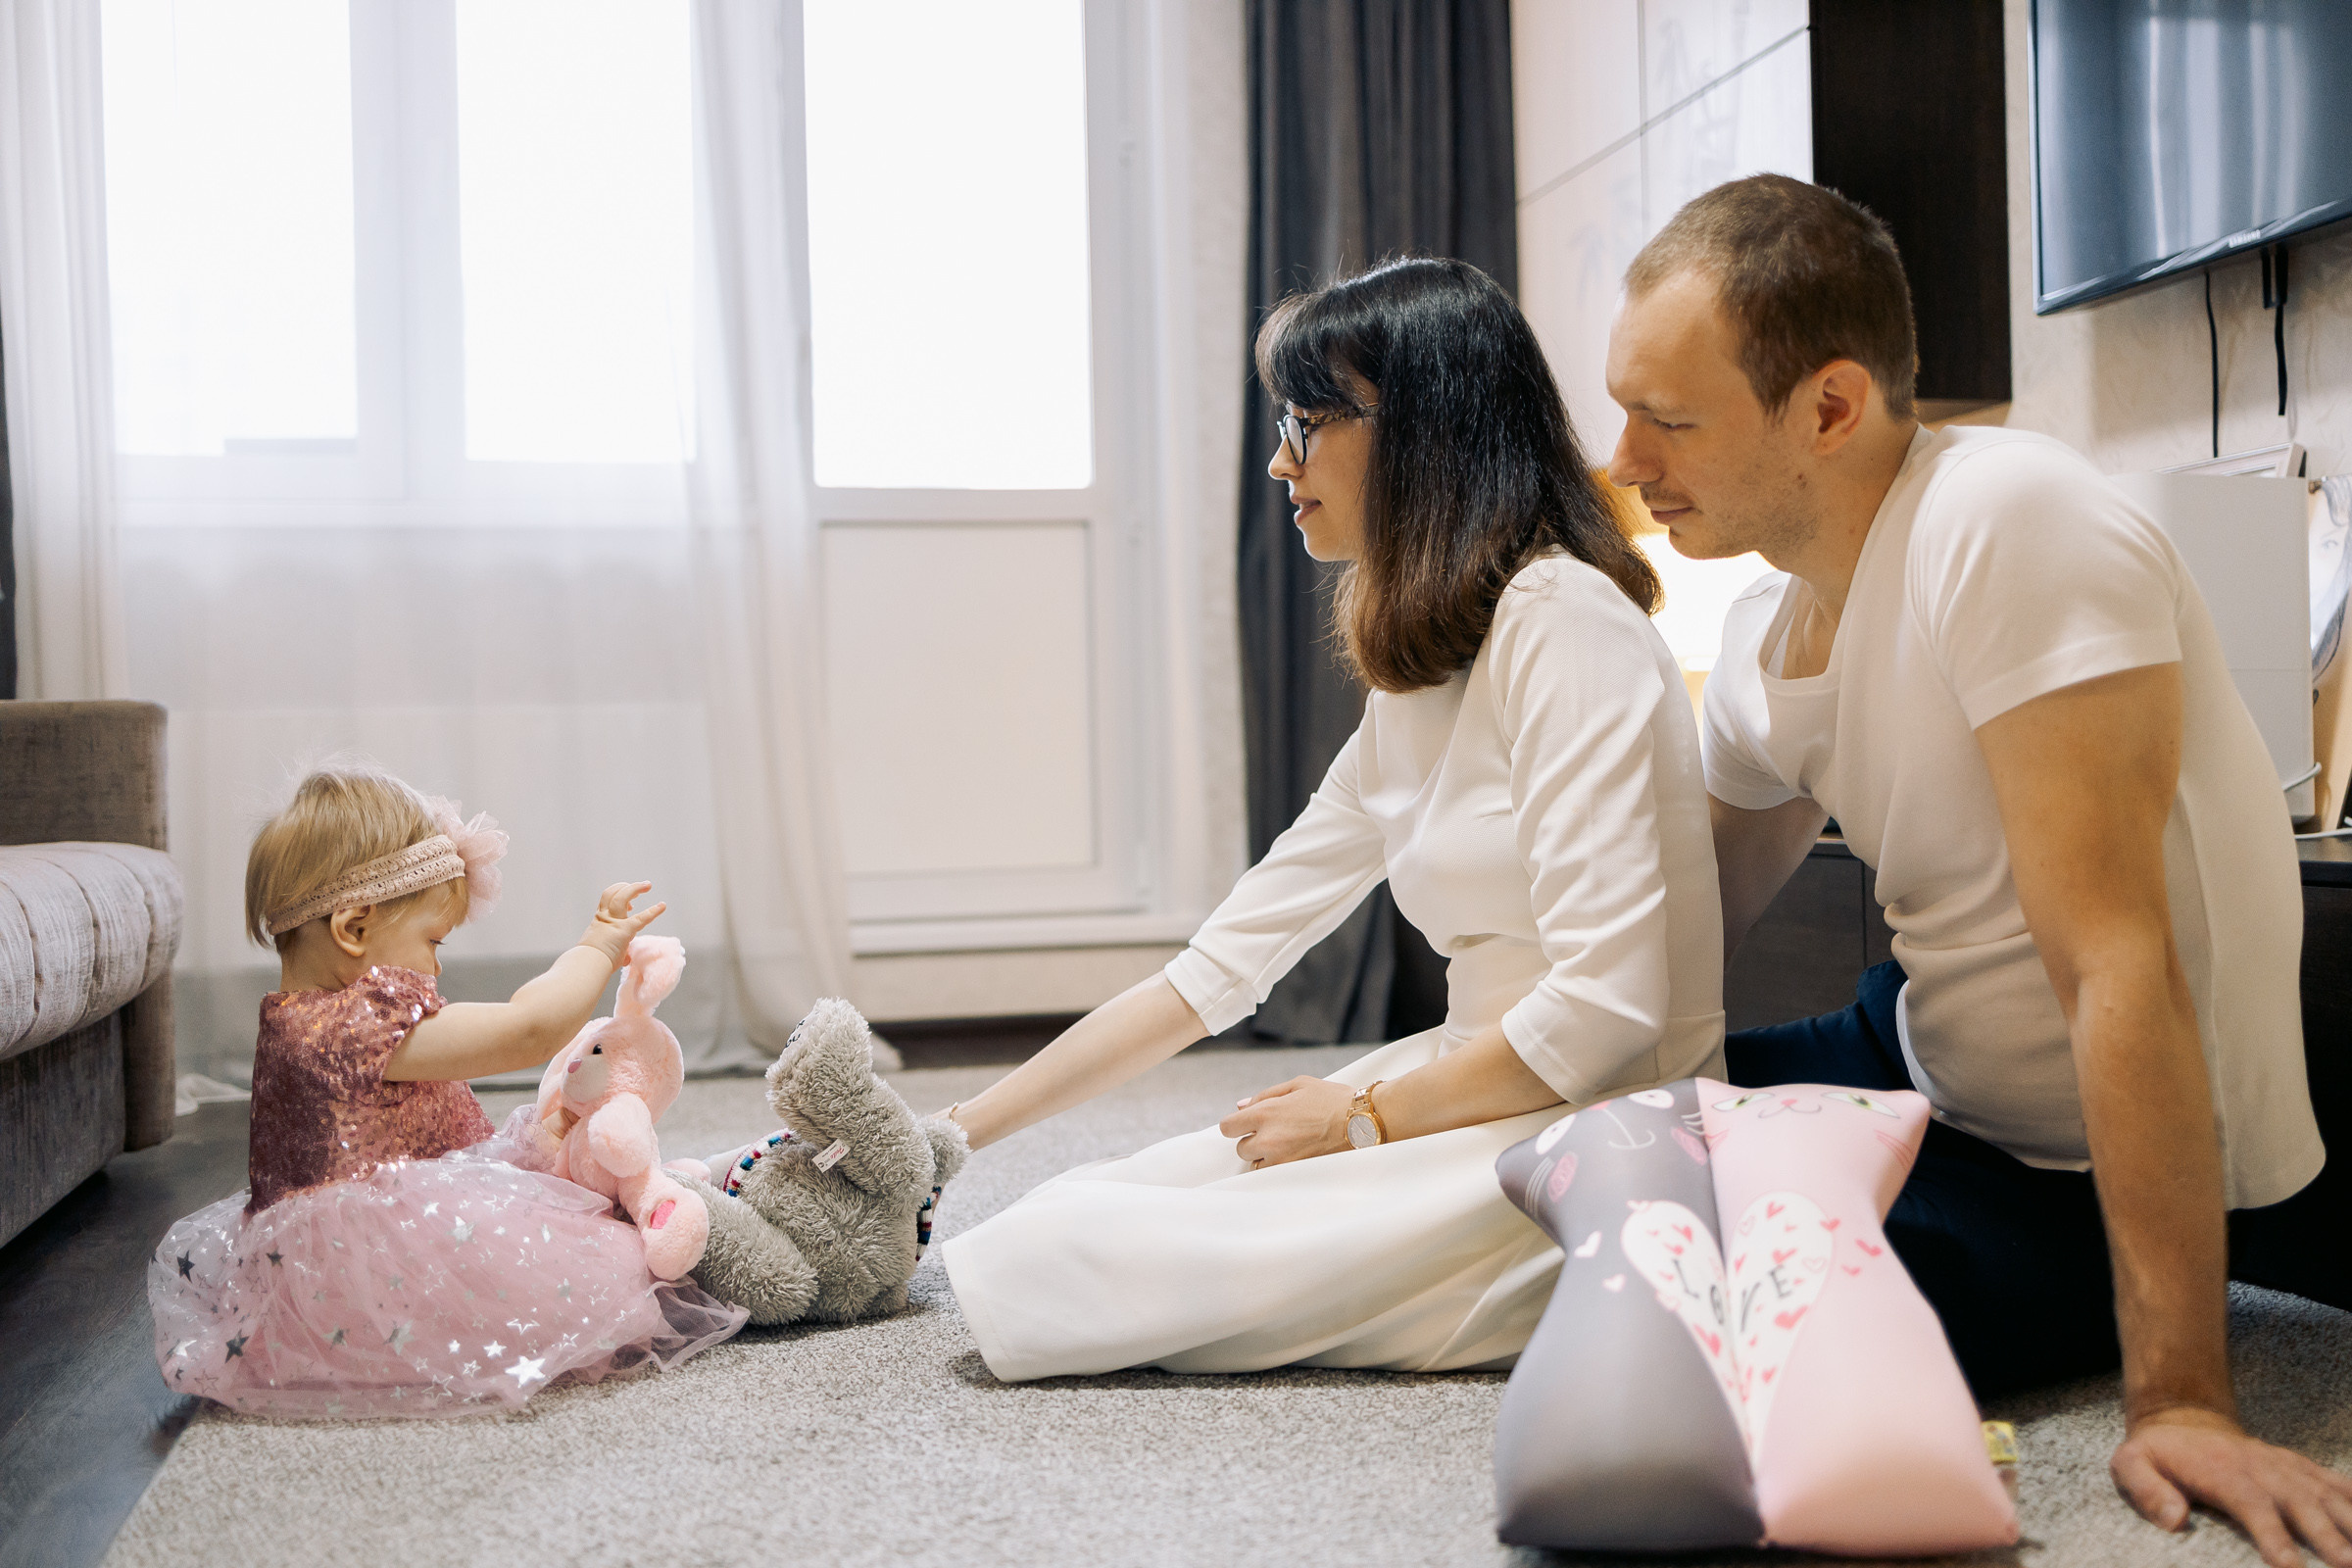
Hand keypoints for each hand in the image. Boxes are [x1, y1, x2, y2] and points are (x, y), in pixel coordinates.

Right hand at [578, 881, 665, 968]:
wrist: (587, 965)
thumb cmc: (593, 962)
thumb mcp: (601, 951)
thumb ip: (616, 952)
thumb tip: (625, 959)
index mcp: (599, 921)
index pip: (606, 902)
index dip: (617, 895)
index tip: (630, 904)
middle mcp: (605, 918)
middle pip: (612, 894)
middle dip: (627, 887)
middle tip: (641, 887)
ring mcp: (613, 922)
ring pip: (621, 897)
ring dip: (635, 888)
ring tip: (647, 885)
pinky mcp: (624, 930)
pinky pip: (641, 918)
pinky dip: (653, 911)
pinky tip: (662, 906)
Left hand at [1218, 1076, 1353, 1167]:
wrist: (1362, 1122)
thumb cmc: (1332, 1099)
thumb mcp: (1298, 1085)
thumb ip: (1265, 1095)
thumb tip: (1241, 1106)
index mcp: (1266, 1113)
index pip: (1228, 1127)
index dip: (1236, 1125)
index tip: (1247, 1124)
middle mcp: (1269, 1139)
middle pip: (1241, 1149)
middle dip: (1253, 1140)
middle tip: (1275, 1132)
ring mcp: (1281, 1160)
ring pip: (1256, 1165)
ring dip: (1265, 1157)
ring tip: (1288, 1144)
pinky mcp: (1295, 1173)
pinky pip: (1274, 1176)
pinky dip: (1278, 1168)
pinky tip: (1294, 1156)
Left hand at [2113, 1406, 2351, 1566]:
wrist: (2184, 1418)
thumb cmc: (2158, 1453)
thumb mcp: (2131, 1464)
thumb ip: (2147, 1489)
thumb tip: (2173, 1520)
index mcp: (2224, 1473)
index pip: (2253, 1505)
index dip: (2273, 1536)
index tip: (2289, 1567)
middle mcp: (2263, 1469)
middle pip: (2300, 1503)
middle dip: (2327, 1535)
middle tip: (2347, 1565)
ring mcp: (2286, 1468)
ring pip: (2327, 1494)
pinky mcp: (2301, 1468)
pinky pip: (2336, 1482)